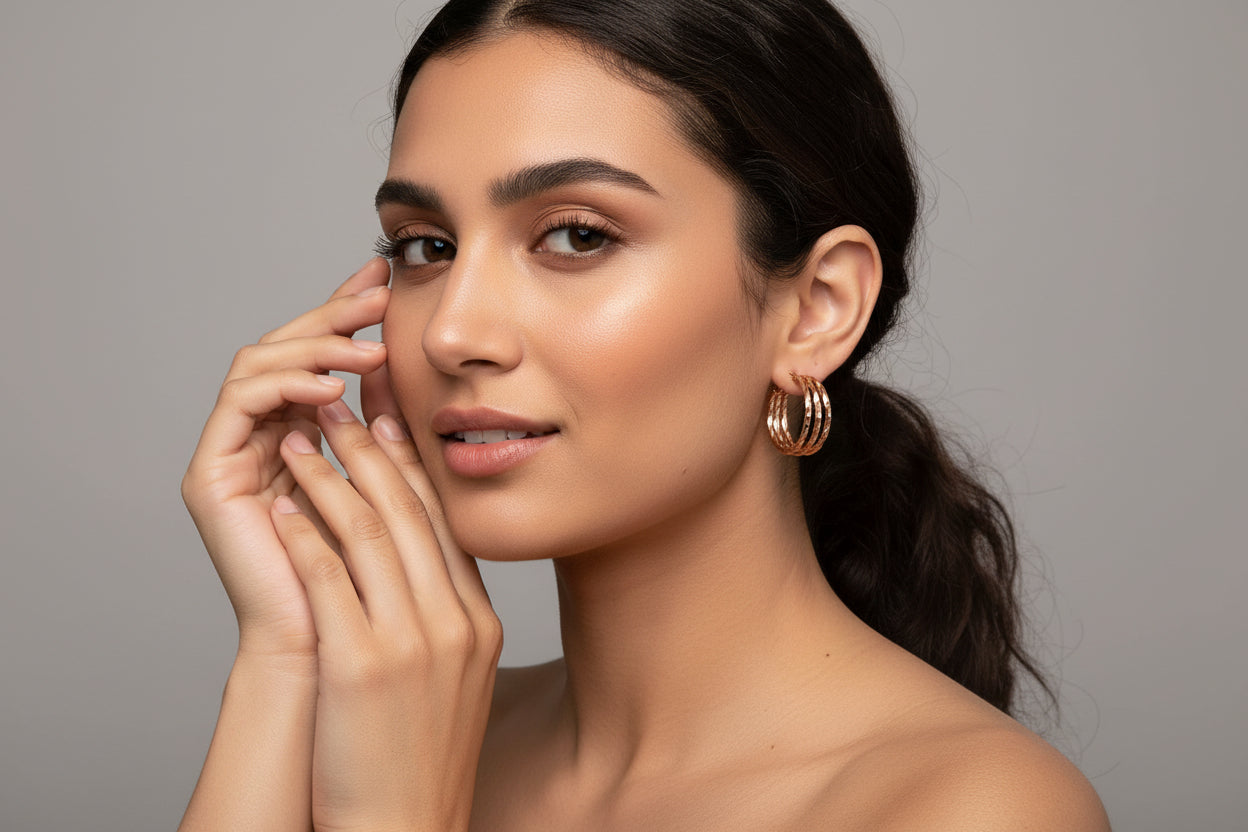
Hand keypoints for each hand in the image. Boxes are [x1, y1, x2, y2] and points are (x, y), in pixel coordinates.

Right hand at [180, 258, 391, 661]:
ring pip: (258, 362)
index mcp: (300, 433)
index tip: (387, 281)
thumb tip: (405, 371)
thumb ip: (387, 431)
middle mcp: (259, 436)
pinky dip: (286, 385)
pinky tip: (332, 388)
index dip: (346, 314)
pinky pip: (239, 402)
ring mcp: (230, 453)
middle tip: (378, 291)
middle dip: (331, 314)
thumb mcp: (390, 483)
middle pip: (284, 347)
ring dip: (315, 346)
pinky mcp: (209, 475)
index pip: (319, 357)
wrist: (332, 648)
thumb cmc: (369, 578)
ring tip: (368, 350)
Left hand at [269, 400, 502, 831]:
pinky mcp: (361, 662)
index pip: (443, 521)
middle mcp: (452, 619)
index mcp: (477, 620)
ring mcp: (411, 639)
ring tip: (302, 437)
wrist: (406, 824)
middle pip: (408, 511)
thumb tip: (423, 556)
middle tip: (341, 405)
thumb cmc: (420, 755)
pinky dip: (301, 532)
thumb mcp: (456, 675)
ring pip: (366, 531)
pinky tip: (280, 504)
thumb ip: (446, 611)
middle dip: (369, 449)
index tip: (386, 421)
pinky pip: (327, 577)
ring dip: (329, 475)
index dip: (411, 462)